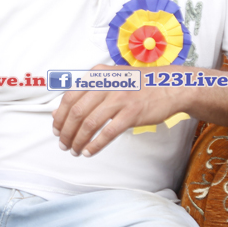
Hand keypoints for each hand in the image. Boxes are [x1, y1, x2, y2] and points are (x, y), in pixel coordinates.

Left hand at [51, 65, 185, 156]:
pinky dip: (95, 145)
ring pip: (89, 123)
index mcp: (97, 75)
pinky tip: (89, 151)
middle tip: (64, 144)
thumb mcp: (109, 81)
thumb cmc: (137, 85)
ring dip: (79, 140)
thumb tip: (58, 113)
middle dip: (66, 132)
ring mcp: (119, 98)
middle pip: (76, 112)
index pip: (69, 97)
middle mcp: (106, 84)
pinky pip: (107, 132)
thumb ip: (85, 94)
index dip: (60, 117)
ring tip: (75, 150)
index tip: (57, 129)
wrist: (170, 85)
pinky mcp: (132, 113)